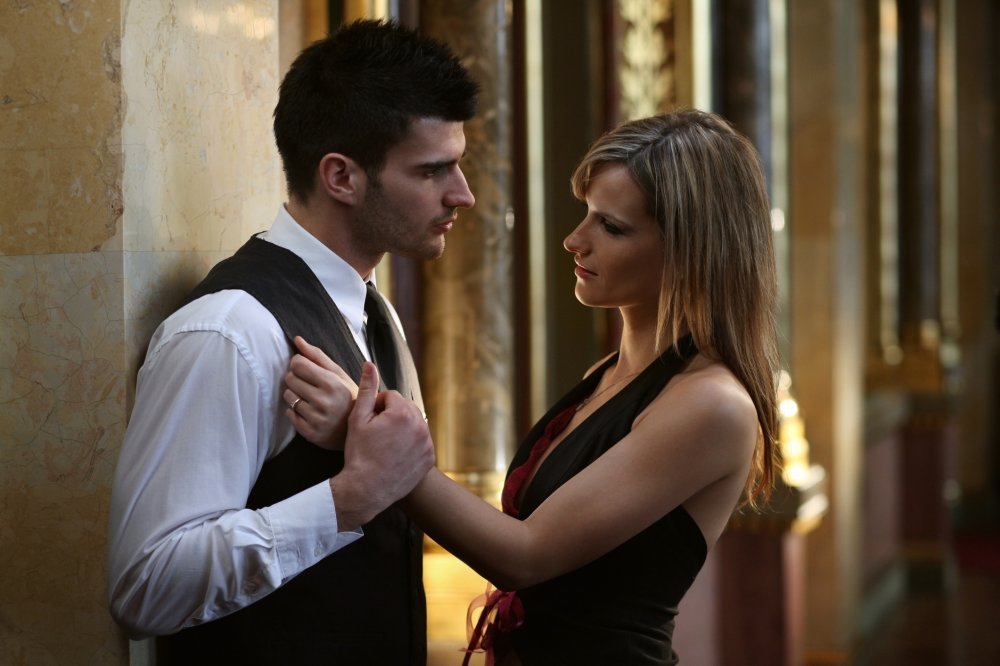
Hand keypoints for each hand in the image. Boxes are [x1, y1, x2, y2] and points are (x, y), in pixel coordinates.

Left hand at [283, 336, 357, 448]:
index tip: (308, 370)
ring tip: (310, 399)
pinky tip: (309, 412)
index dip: (300, 364)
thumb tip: (297, 339)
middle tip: (310, 385)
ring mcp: (316, 419)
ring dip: (295, 395)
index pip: (298, 364)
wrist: (355, 430)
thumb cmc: (347, 398)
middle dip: (296, 379)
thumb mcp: (339, 375)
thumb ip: (317, 356)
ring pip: (287, 396)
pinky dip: (295, 412)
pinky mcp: (309, 433)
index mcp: (332, 383)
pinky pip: (289, 414)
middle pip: (289, 378)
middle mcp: (324, 401)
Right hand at [331, 363, 434, 529]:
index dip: (376, 407)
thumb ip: (367, 389)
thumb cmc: (358, 454)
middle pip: (405, 409)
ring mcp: (427, 443)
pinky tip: (396, 455)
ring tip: (385, 445)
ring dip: (402, 429)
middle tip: (376, 434)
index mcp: (402, 412)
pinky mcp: (430, 458)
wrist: (367, 489)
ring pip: (414, 424)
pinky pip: (422, 442)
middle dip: (391, 416)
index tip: (368, 422)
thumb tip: (370, 364)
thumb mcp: (357, 419)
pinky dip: (411, 445)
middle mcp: (420, 425)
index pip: (391, 396)